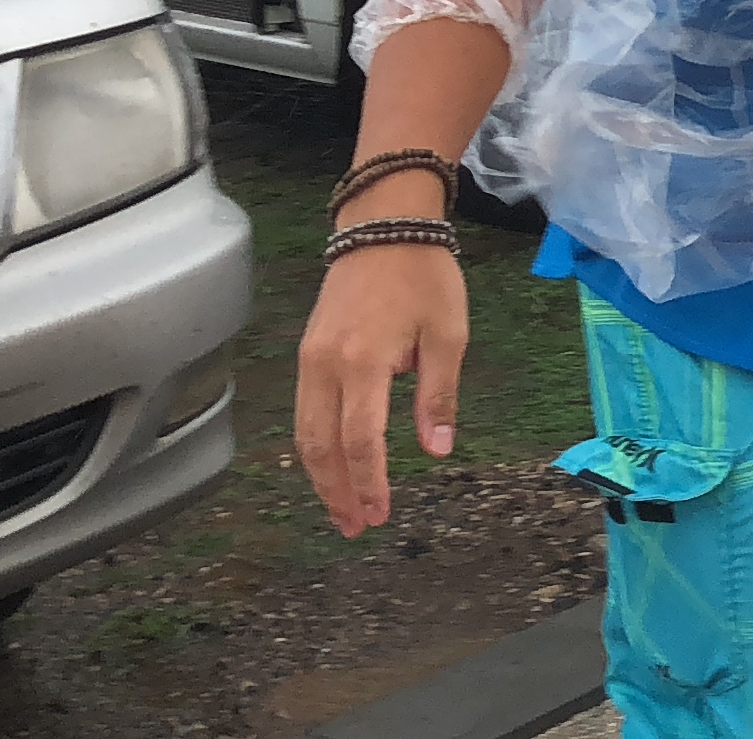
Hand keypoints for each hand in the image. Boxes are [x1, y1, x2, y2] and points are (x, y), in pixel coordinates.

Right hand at [295, 244, 468, 536]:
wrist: (384, 225)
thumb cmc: (424, 277)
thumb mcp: (448, 334)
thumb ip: (439, 395)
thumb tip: (435, 450)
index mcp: (364, 362)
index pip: (361, 440)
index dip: (369, 483)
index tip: (380, 514)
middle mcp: (325, 365)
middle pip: (322, 445)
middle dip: (337, 492)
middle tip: (356, 526)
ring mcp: (309, 359)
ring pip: (305, 433)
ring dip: (321, 476)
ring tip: (341, 509)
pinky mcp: (307, 352)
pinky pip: (303, 411)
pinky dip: (313, 446)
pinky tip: (330, 464)